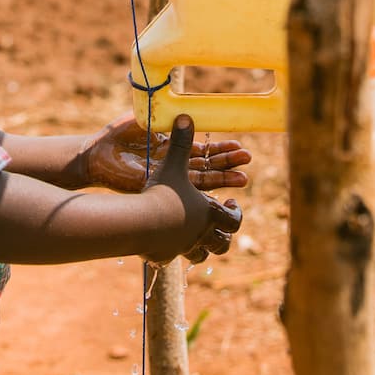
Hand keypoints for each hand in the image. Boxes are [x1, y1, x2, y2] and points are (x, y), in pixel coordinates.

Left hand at [78, 113, 249, 193]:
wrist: (96, 154)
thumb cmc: (116, 135)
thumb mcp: (147, 120)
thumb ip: (167, 116)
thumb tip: (186, 107)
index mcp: (171, 148)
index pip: (202, 150)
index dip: (220, 149)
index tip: (239, 146)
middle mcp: (172, 164)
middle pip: (206, 165)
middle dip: (227, 163)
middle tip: (248, 160)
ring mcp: (166, 178)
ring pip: (200, 180)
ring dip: (221, 179)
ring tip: (243, 179)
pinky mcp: (159, 187)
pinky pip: (183, 190)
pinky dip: (201, 191)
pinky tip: (218, 193)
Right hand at [140, 115, 241, 264]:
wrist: (139, 223)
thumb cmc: (160, 193)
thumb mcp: (172, 165)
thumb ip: (181, 142)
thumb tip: (186, 115)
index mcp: (209, 213)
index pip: (233, 218)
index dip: (235, 213)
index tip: (233, 204)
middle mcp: (202, 234)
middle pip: (223, 241)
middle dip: (225, 235)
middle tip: (221, 227)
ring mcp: (185, 248)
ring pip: (204, 255)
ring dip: (205, 248)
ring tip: (201, 242)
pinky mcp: (166, 256)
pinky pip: (176, 259)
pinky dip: (177, 254)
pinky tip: (171, 250)